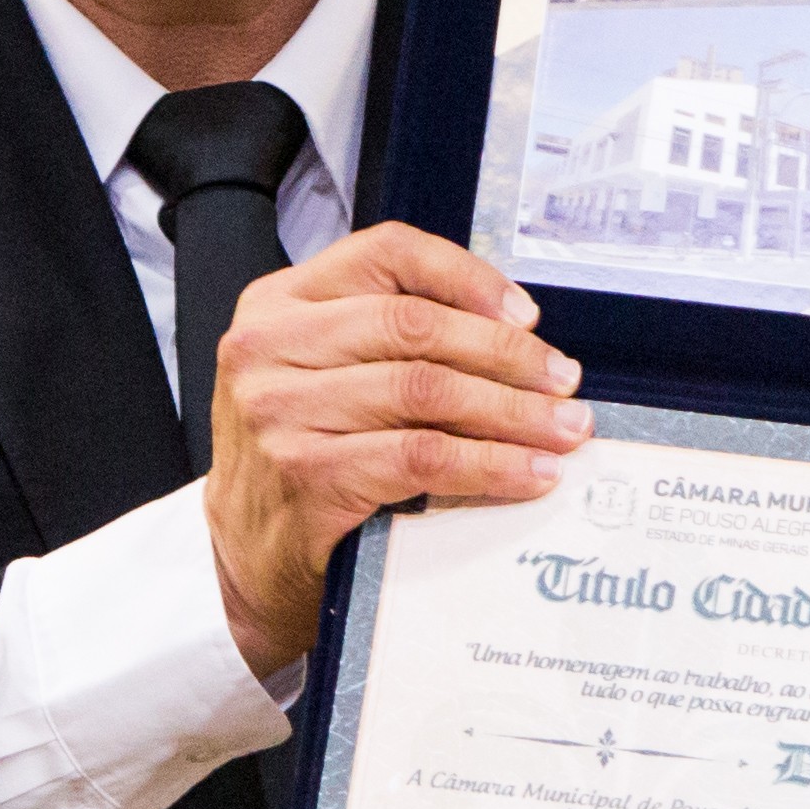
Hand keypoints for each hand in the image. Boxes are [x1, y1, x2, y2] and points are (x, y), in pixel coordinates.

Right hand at [203, 222, 588, 673]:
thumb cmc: (298, 456)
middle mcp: (271, 347)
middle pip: (417, 326)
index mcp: (279, 303)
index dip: (468, 277)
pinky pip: (423, 457)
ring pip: (427, 390)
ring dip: (513, 412)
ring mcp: (282, 410)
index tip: (525, 315)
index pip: (386, 254)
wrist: (246, 553)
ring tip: (562, 431)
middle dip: (508, 355)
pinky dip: (489, 464)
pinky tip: (527, 473)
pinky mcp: (307, 473)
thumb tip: (515, 339)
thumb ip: (388, 340)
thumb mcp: (321, 372)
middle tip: (563, 382)